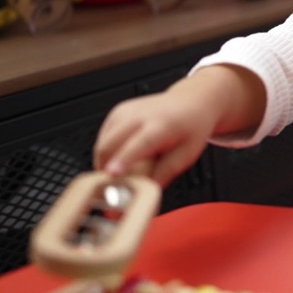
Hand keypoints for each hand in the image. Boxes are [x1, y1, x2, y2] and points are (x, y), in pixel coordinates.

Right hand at [93, 65, 264, 185]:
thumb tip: (148, 190)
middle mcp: (140, 115)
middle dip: (105, 170)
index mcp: (160, 126)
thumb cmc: (190, 126)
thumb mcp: (187, 154)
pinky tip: (121, 155)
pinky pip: (102, 137)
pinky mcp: (117, 112)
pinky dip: (106, 151)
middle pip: (110, 145)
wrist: (189, 102)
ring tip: (122, 170)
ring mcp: (125, 112)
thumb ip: (166, 172)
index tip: (112, 173)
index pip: (138, 144)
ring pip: (102, 143)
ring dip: (104, 162)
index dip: (123, 160)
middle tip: (113, 188)